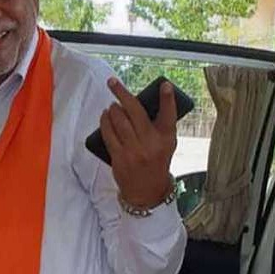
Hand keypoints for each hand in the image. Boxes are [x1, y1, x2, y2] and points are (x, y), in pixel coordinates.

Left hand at [100, 78, 176, 207]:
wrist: (147, 191)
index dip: (168, 98)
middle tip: (113, 83)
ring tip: (112, 104)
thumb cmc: (156, 161)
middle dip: (122, 93)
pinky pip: (108, 134)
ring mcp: (134, 150)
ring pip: (119, 120)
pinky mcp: (119, 157)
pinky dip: (105, 122)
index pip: (169, 115)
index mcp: (166, 138)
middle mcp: (151, 143)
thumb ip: (159, 124)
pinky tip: (104, 115)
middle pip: (135, 111)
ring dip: (112, 108)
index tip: (165, 84)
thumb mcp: (166, 144)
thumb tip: (140, 101)